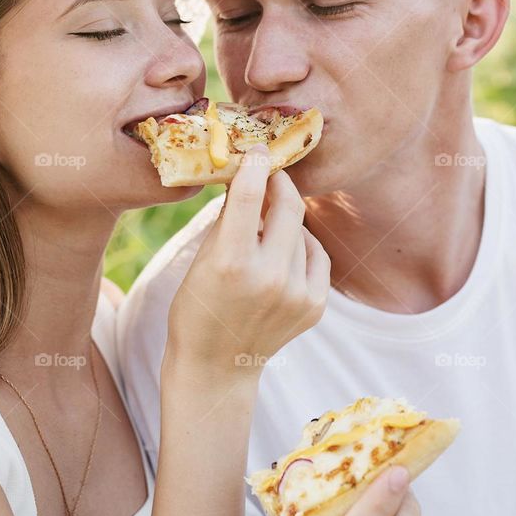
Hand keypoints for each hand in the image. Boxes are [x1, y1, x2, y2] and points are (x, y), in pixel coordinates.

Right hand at [166, 146, 329, 378]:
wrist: (217, 366)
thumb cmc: (199, 306)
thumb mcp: (204, 257)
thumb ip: (230, 216)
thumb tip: (249, 174)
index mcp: (232, 263)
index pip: (251, 196)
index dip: (256, 165)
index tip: (257, 149)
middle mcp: (270, 278)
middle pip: (290, 206)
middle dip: (280, 183)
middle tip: (270, 173)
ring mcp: (297, 294)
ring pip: (303, 230)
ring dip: (286, 219)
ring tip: (266, 227)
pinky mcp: (315, 306)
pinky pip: (317, 255)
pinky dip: (302, 244)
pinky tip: (284, 250)